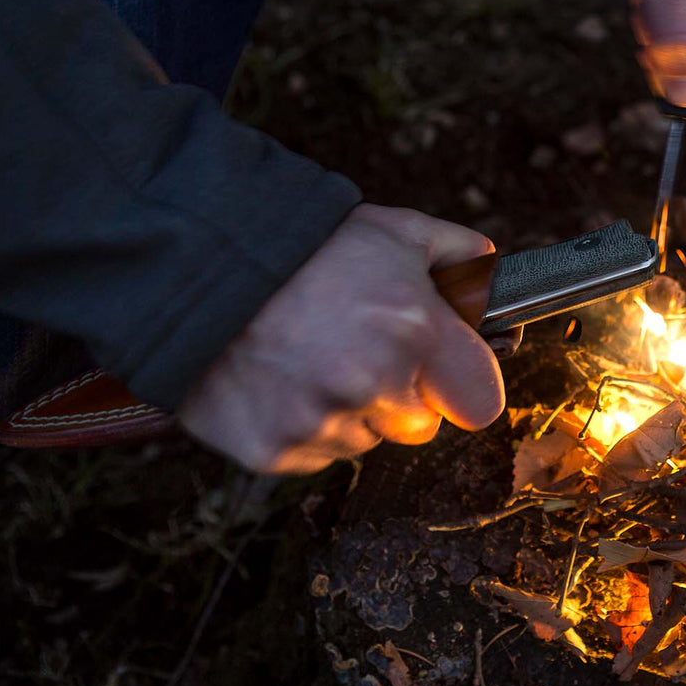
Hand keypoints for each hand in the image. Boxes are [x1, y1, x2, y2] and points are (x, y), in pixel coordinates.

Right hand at [176, 204, 503, 473]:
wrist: (194, 265)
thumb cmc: (303, 246)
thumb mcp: (393, 229)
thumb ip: (457, 253)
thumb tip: (491, 272)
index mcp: (416, 332)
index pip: (479, 403)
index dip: (461, 386)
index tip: (439, 370)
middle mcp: (373, 385)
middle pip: (418, 427)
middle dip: (399, 397)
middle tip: (358, 351)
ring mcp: (321, 423)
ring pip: (362, 441)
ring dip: (346, 411)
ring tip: (308, 358)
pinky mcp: (273, 451)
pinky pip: (311, 456)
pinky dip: (299, 427)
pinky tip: (278, 380)